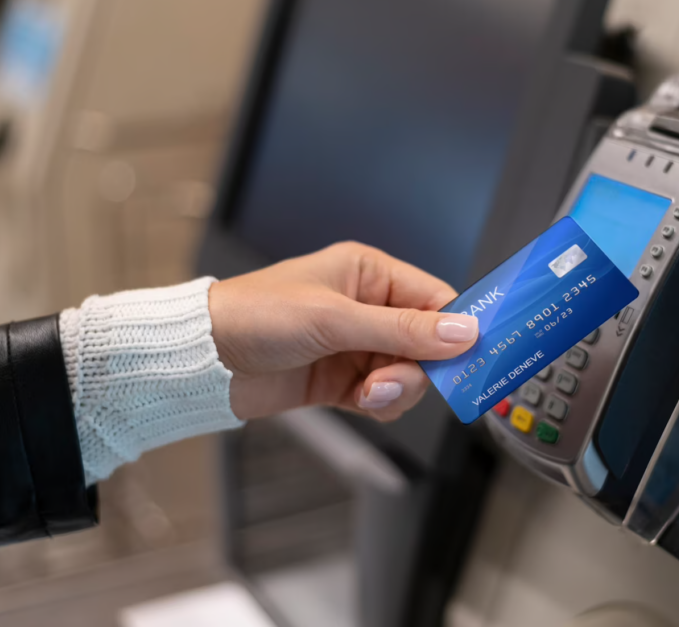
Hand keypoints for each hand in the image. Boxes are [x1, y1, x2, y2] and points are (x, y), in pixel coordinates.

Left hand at [208, 242, 478, 421]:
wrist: (203, 361)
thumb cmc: (256, 317)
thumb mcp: (334, 318)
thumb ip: (403, 329)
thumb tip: (463, 331)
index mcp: (369, 273)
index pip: (435, 298)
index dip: (457, 327)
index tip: (474, 355)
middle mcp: (367, 307)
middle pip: (427, 342)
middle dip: (419, 367)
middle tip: (394, 381)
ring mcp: (355, 345)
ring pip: (408, 373)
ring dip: (397, 389)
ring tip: (368, 393)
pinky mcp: (342, 379)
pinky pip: (384, 395)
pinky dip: (382, 404)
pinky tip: (362, 402)